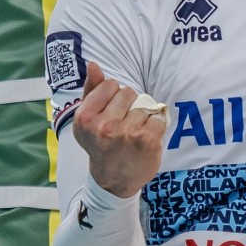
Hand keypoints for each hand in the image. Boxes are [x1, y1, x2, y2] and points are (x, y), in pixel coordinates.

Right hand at [71, 63, 165, 197]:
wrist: (112, 181)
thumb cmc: (100, 144)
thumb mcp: (88, 119)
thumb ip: (91, 90)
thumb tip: (93, 65)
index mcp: (86, 117)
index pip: (111, 84)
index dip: (114, 96)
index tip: (111, 112)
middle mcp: (104, 126)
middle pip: (129, 92)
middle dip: (129, 105)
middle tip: (123, 125)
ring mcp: (127, 134)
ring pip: (144, 105)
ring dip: (143, 116)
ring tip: (133, 133)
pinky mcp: (147, 141)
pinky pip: (159, 117)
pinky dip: (156, 125)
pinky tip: (146, 137)